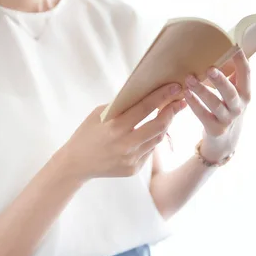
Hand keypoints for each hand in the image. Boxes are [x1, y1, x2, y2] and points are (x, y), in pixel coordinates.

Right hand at [59, 83, 185, 179]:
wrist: (76, 164)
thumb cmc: (87, 133)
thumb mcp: (99, 114)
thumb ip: (121, 106)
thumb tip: (145, 94)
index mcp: (115, 127)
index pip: (145, 108)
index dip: (162, 96)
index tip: (175, 87)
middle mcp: (125, 144)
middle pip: (159, 126)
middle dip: (172, 112)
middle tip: (179, 101)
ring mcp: (131, 159)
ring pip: (157, 139)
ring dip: (165, 125)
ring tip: (169, 114)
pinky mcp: (134, 169)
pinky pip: (149, 150)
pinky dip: (152, 139)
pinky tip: (152, 131)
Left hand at [183, 47, 250, 162]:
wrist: (225, 142)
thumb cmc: (226, 109)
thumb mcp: (233, 93)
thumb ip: (230, 75)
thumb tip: (221, 47)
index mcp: (245, 94)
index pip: (246, 74)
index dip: (241, 60)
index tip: (233, 45)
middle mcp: (239, 106)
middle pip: (231, 92)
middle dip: (221, 80)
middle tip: (209, 68)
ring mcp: (228, 119)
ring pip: (215, 104)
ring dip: (202, 91)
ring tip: (189, 79)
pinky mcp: (215, 129)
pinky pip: (204, 116)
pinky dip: (194, 104)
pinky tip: (185, 94)